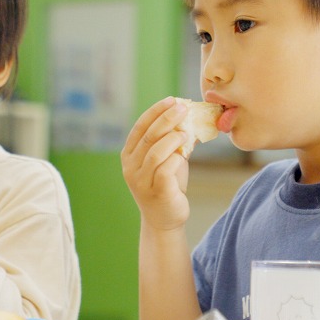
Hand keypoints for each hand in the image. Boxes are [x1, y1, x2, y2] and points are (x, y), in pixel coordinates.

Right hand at [121, 97, 191, 230]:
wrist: (165, 219)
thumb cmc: (167, 184)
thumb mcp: (167, 158)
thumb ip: (172, 140)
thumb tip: (190, 117)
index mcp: (129, 154)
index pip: (139, 127)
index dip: (155, 111)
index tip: (171, 100)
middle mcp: (130, 167)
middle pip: (148, 136)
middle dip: (166, 119)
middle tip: (183, 108)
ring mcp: (141, 181)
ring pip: (155, 152)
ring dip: (172, 138)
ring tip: (186, 133)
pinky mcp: (156, 192)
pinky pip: (165, 169)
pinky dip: (176, 158)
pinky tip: (184, 154)